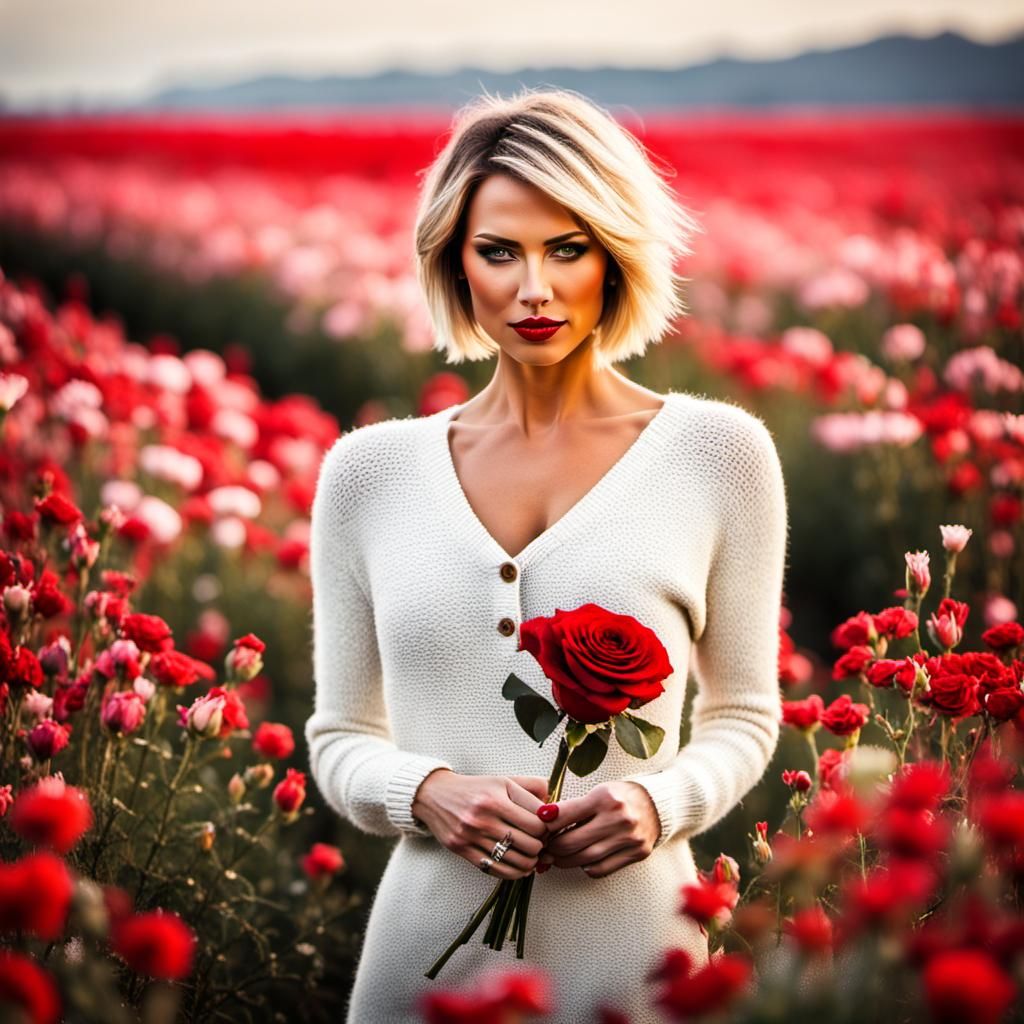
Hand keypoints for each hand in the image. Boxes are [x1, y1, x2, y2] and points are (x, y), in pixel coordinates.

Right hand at [412, 770, 550, 879]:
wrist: (435, 795)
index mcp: (496, 796)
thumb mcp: (503, 780)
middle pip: (530, 843)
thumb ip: (531, 788)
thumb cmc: (474, 788)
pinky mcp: (462, 850)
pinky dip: (515, 873)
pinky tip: (520, 867)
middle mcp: (483, 816)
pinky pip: (497, 870)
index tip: (547, 828)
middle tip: (541, 842)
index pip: (537, 821)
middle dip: (541, 845)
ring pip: (516, 861)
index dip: (548, 828)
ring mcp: (472, 835)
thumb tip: (553, 807)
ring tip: (532, 855)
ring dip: (531, 862)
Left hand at [537, 781, 660, 878]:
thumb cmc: (621, 796)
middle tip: (544, 848)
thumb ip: (574, 807)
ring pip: (584, 859)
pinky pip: (601, 869)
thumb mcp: (598, 792)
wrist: (657, 803)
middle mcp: (618, 818)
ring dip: (565, 861)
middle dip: (552, 848)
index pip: (564, 815)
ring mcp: (629, 838)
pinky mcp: (637, 854)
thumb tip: (543, 822)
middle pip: (571, 842)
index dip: (545, 824)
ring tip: (557, 857)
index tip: (538, 827)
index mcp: (605, 797)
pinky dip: (586, 867)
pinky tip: (582, 860)